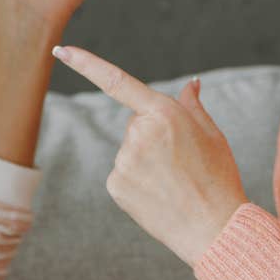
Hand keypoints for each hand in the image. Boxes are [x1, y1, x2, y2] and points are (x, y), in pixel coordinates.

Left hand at [51, 46, 248, 264]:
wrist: (214, 228)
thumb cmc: (219, 179)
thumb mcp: (213, 134)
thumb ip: (192, 106)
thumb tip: (190, 83)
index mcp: (164, 113)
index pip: (116, 81)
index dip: (85, 64)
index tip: (60, 51)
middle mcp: (138, 134)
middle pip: (135, 124)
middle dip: (153, 135)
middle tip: (181, 161)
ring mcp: (124, 161)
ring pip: (129, 150)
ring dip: (146, 160)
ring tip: (173, 181)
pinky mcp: (116, 185)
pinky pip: (123, 174)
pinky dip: (137, 181)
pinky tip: (159, 194)